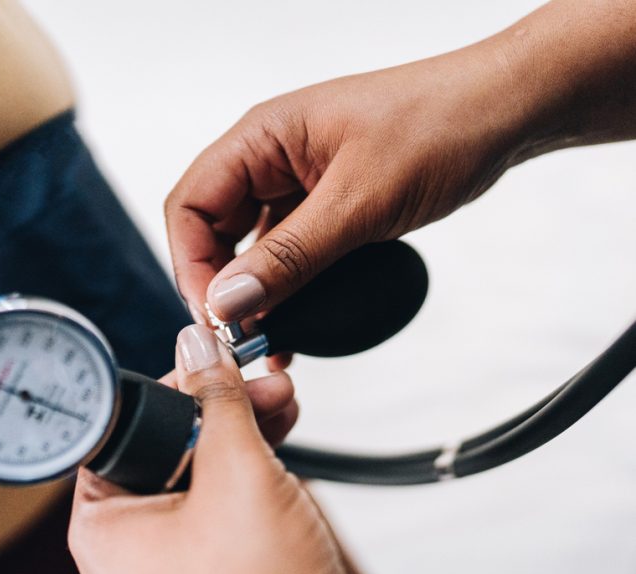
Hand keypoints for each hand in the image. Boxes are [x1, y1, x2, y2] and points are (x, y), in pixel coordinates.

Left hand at [69, 325, 430, 573]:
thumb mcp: (237, 475)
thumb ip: (217, 401)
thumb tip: (198, 345)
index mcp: (107, 524)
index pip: (123, 425)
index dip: (171, 384)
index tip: (210, 357)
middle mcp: (136, 541)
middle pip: (170, 440)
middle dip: (220, 402)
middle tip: (260, 377)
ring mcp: (180, 553)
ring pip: (205, 466)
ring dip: (244, 426)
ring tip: (284, 399)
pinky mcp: (220, 561)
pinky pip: (228, 496)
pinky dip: (254, 462)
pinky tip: (281, 434)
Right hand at [165, 0, 635, 343]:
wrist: (501, 115)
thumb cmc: (438, 127)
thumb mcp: (359, 201)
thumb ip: (289, 256)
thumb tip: (229, 302)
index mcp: (263, 137)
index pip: (190, 204)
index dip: (191, 264)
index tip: (216, 317)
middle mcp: (272, 159)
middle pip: (213, 229)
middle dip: (219, 286)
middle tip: (240, 337)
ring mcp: (299, 183)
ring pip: (251, 246)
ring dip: (254, 294)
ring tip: (268, 339)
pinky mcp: (326, 205)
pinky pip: (288, 252)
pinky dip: (286, 288)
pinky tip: (296, 321)